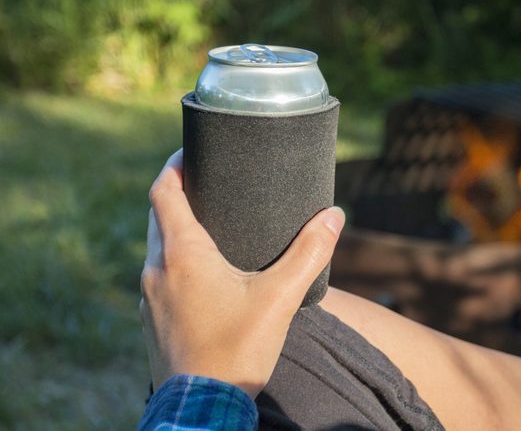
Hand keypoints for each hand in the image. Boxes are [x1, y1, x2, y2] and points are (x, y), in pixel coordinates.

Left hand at [139, 149, 344, 397]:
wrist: (203, 409)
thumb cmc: (237, 350)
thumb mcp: (280, 298)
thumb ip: (310, 254)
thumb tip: (334, 216)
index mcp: (183, 254)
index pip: (164, 192)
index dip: (173, 166)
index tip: (190, 152)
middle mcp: (157, 269)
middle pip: (158, 216)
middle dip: (178, 195)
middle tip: (206, 184)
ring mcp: (148, 296)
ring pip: (156, 248)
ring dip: (174, 231)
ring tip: (208, 227)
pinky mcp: (151, 319)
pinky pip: (158, 276)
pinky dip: (173, 262)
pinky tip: (199, 276)